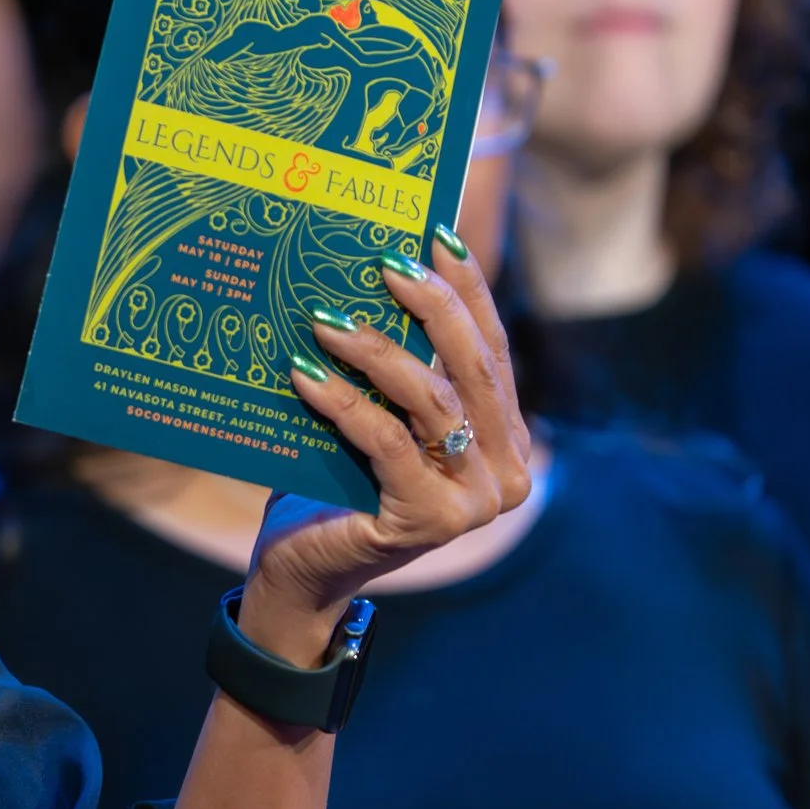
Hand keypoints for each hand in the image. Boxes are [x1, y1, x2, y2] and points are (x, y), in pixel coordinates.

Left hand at [239, 232, 533, 663]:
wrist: (302, 572)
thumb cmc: (331, 485)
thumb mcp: (372, 420)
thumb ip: (394, 373)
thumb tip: (371, 279)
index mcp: (505, 438)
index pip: (491, 348)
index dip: (468, 290)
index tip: (437, 236)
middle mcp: (507, 470)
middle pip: (473, 367)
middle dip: (431, 306)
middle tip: (385, 263)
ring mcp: (475, 501)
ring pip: (432, 401)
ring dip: (378, 351)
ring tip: (324, 318)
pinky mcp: (430, 520)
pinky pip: (386, 442)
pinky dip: (341, 402)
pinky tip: (303, 372)